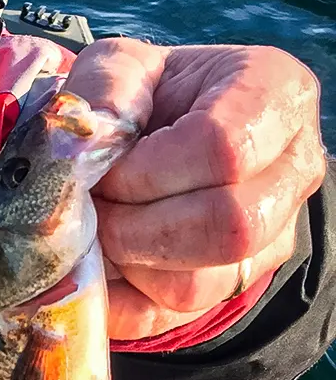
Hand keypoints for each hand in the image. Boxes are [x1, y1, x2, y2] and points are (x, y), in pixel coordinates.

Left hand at [64, 38, 325, 340]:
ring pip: (201, 284)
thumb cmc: (142, 94)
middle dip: (135, 225)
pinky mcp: (237, 285)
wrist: (152, 137)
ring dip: (125, 260)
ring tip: (96, 223)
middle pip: (227, 227)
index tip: (105, 170)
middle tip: (92, 206)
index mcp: (276, 93)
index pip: (223, 148)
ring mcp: (275, 235)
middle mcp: (294, 168)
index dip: (148, 172)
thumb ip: (102, 89)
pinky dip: (121, 293)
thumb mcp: (118, 65)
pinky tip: (102, 257)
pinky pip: (174, 314)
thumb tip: (85, 141)